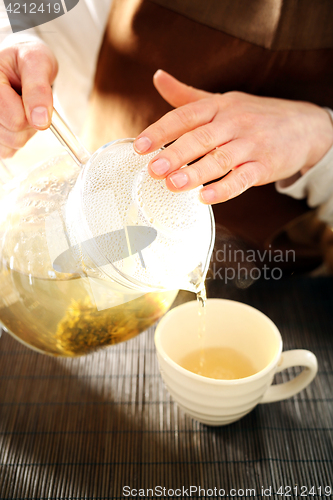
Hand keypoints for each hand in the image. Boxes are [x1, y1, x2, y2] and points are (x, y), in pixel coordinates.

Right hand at [0, 41, 57, 157]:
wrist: (18, 62)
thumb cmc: (26, 58)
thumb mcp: (37, 61)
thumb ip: (39, 89)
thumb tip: (40, 121)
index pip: (15, 118)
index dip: (33, 111)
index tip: (33, 93)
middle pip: (13, 134)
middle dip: (30, 122)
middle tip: (28, 100)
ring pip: (11, 145)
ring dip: (25, 131)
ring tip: (22, 108)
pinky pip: (7, 151)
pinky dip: (18, 139)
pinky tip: (16, 120)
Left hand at [134, 70, 332, 203]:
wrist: (304, 125)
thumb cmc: (255, 115)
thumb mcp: (222, 101)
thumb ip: (187, 95)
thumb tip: (157, 77)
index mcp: (218, 107)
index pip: (185, 116)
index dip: (161, 131)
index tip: (140, 147)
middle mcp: (232, 123)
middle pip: (200, 138)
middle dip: (176, 154)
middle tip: (154, 169)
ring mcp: (250, 144)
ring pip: (220, 159)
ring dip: (196, 172)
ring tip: (173, 184)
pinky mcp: (264, 165)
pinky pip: (243, 178)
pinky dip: (225, 188)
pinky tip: (206, 197)